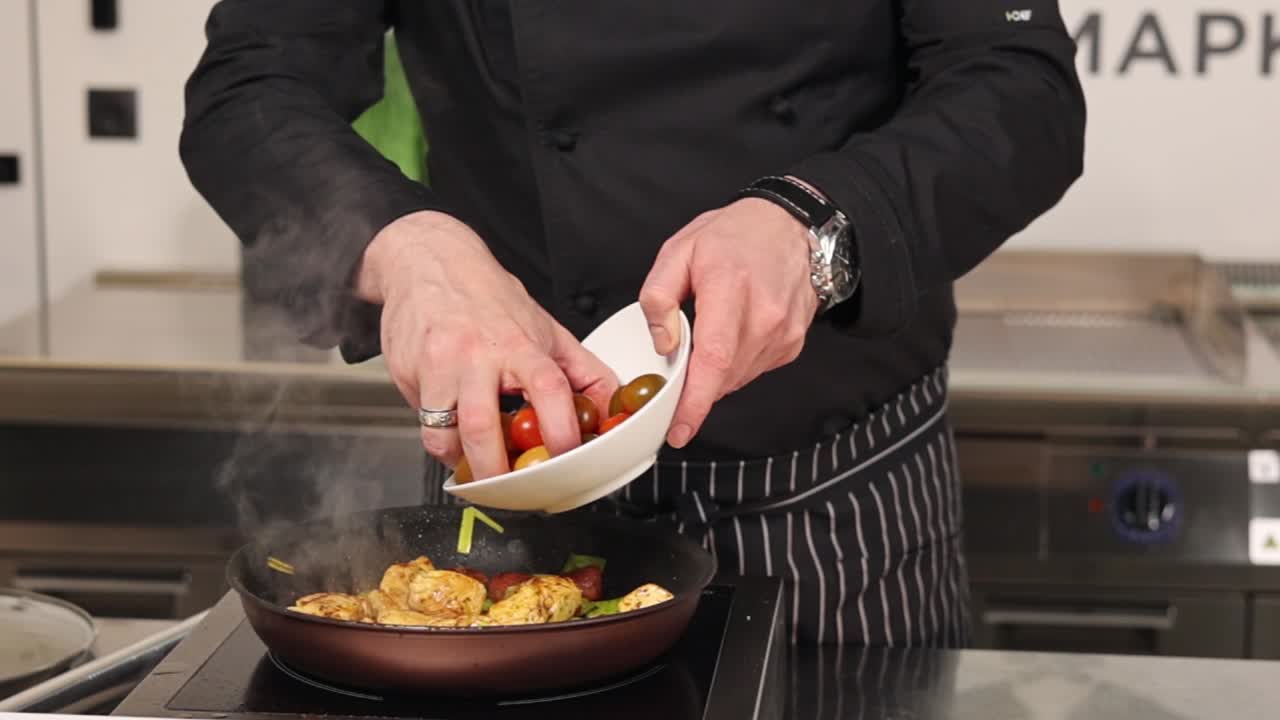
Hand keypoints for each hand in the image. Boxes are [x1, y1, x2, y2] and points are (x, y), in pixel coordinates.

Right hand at [356, 211, 617, 478]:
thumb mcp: (545, 327)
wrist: (429, 262)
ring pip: (447, 433)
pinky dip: (442, 444)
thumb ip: (582, 370)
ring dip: (466, 463)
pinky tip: (456, 442)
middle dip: (498, 469)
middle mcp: (477, 354)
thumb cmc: (490, 298)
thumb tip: (614, 407)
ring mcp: (439, 365)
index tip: (567, 457)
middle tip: (512, 489)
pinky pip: (424, 424)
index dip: (561, 430)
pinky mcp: (407, 373)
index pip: (548, 390)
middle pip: (485, 426)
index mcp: (520, 344)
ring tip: (482, 471)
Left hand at [639, 197, 817, 448]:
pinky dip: (735, 365)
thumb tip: (664, 344)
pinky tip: (733, 335)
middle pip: (723, 376)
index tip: (678, 430)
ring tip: (709, 338)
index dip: (695, 402)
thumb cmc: (735, 235)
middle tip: (676, 377)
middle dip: (695, 388)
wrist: (788, 224)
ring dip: (715, 374)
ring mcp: (783, 332)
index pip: (713, 359)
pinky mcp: (792, 342)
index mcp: (730, 288)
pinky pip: (754, 370)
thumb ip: (658, 297)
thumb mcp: (678, 251)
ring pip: (738, 378)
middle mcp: (763, 314)